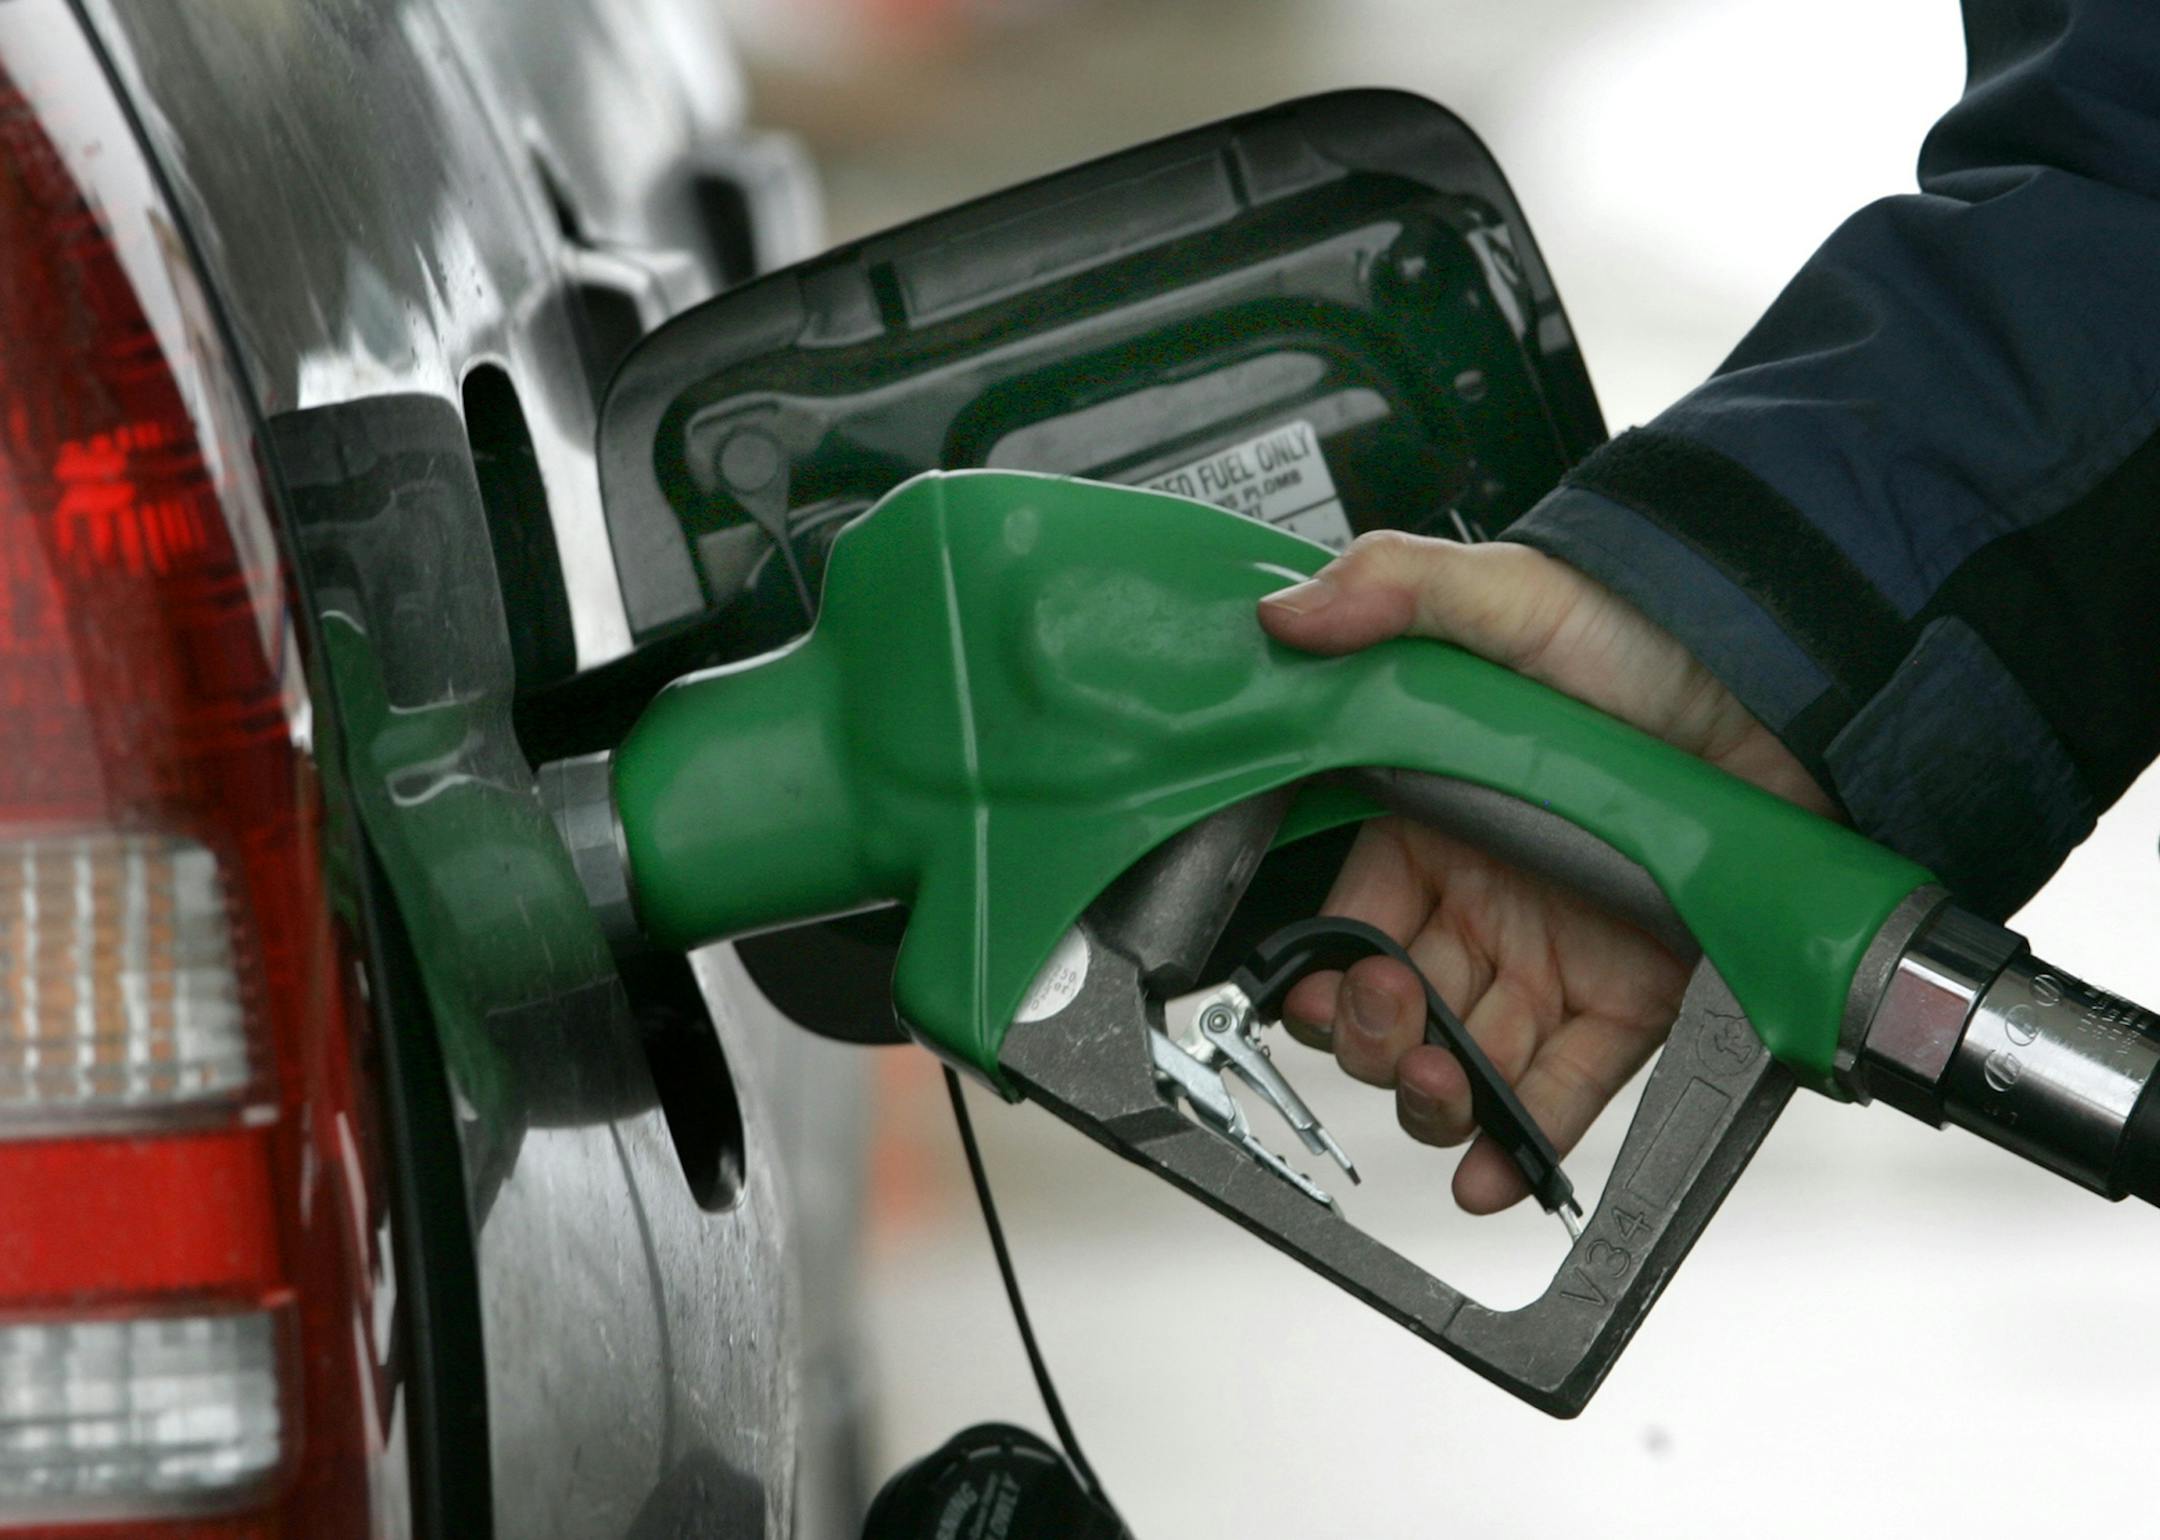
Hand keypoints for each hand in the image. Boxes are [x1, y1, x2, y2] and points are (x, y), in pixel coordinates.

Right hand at [1257, 532, 1831, 1213]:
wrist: (1795, 686)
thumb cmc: (1652, 637)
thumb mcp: (1512, 596)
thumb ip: (1393, 592)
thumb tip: (1288, 619)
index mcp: (1429, 817)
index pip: (1347, 919)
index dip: (1322, 968)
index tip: (1320, 985)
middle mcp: (1483, 896)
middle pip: (1395, 1006)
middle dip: (1375, 1040)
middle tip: (1398, 1023)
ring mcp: (1555, 956)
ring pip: (1466, 1059)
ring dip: (1436, 1099)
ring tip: (1445, 1094)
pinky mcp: (1633, 1002)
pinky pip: (1562, 1088)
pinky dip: (1522, 1139)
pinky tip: (1491, 1164)